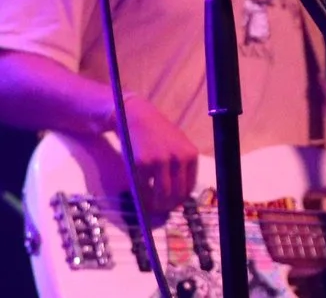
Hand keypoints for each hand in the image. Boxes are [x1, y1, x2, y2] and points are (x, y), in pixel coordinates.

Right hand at [119, 95, 199, 219]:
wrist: (135, 115)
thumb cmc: (157, 131)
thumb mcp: (177, 144)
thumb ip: (181, 166)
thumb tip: (179, 197)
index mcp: (190, 154)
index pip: (189, 188)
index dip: (179, 200)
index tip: (171, 204)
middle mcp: (178, 158)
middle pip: (177, 194)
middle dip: (167, 206)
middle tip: (159, 210)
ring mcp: (159, 161)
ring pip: (161, 196)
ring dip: (155, 205)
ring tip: (150, 206)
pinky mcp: (141, 164)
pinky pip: (143, 188)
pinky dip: (141, 196)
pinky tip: (140, 194)